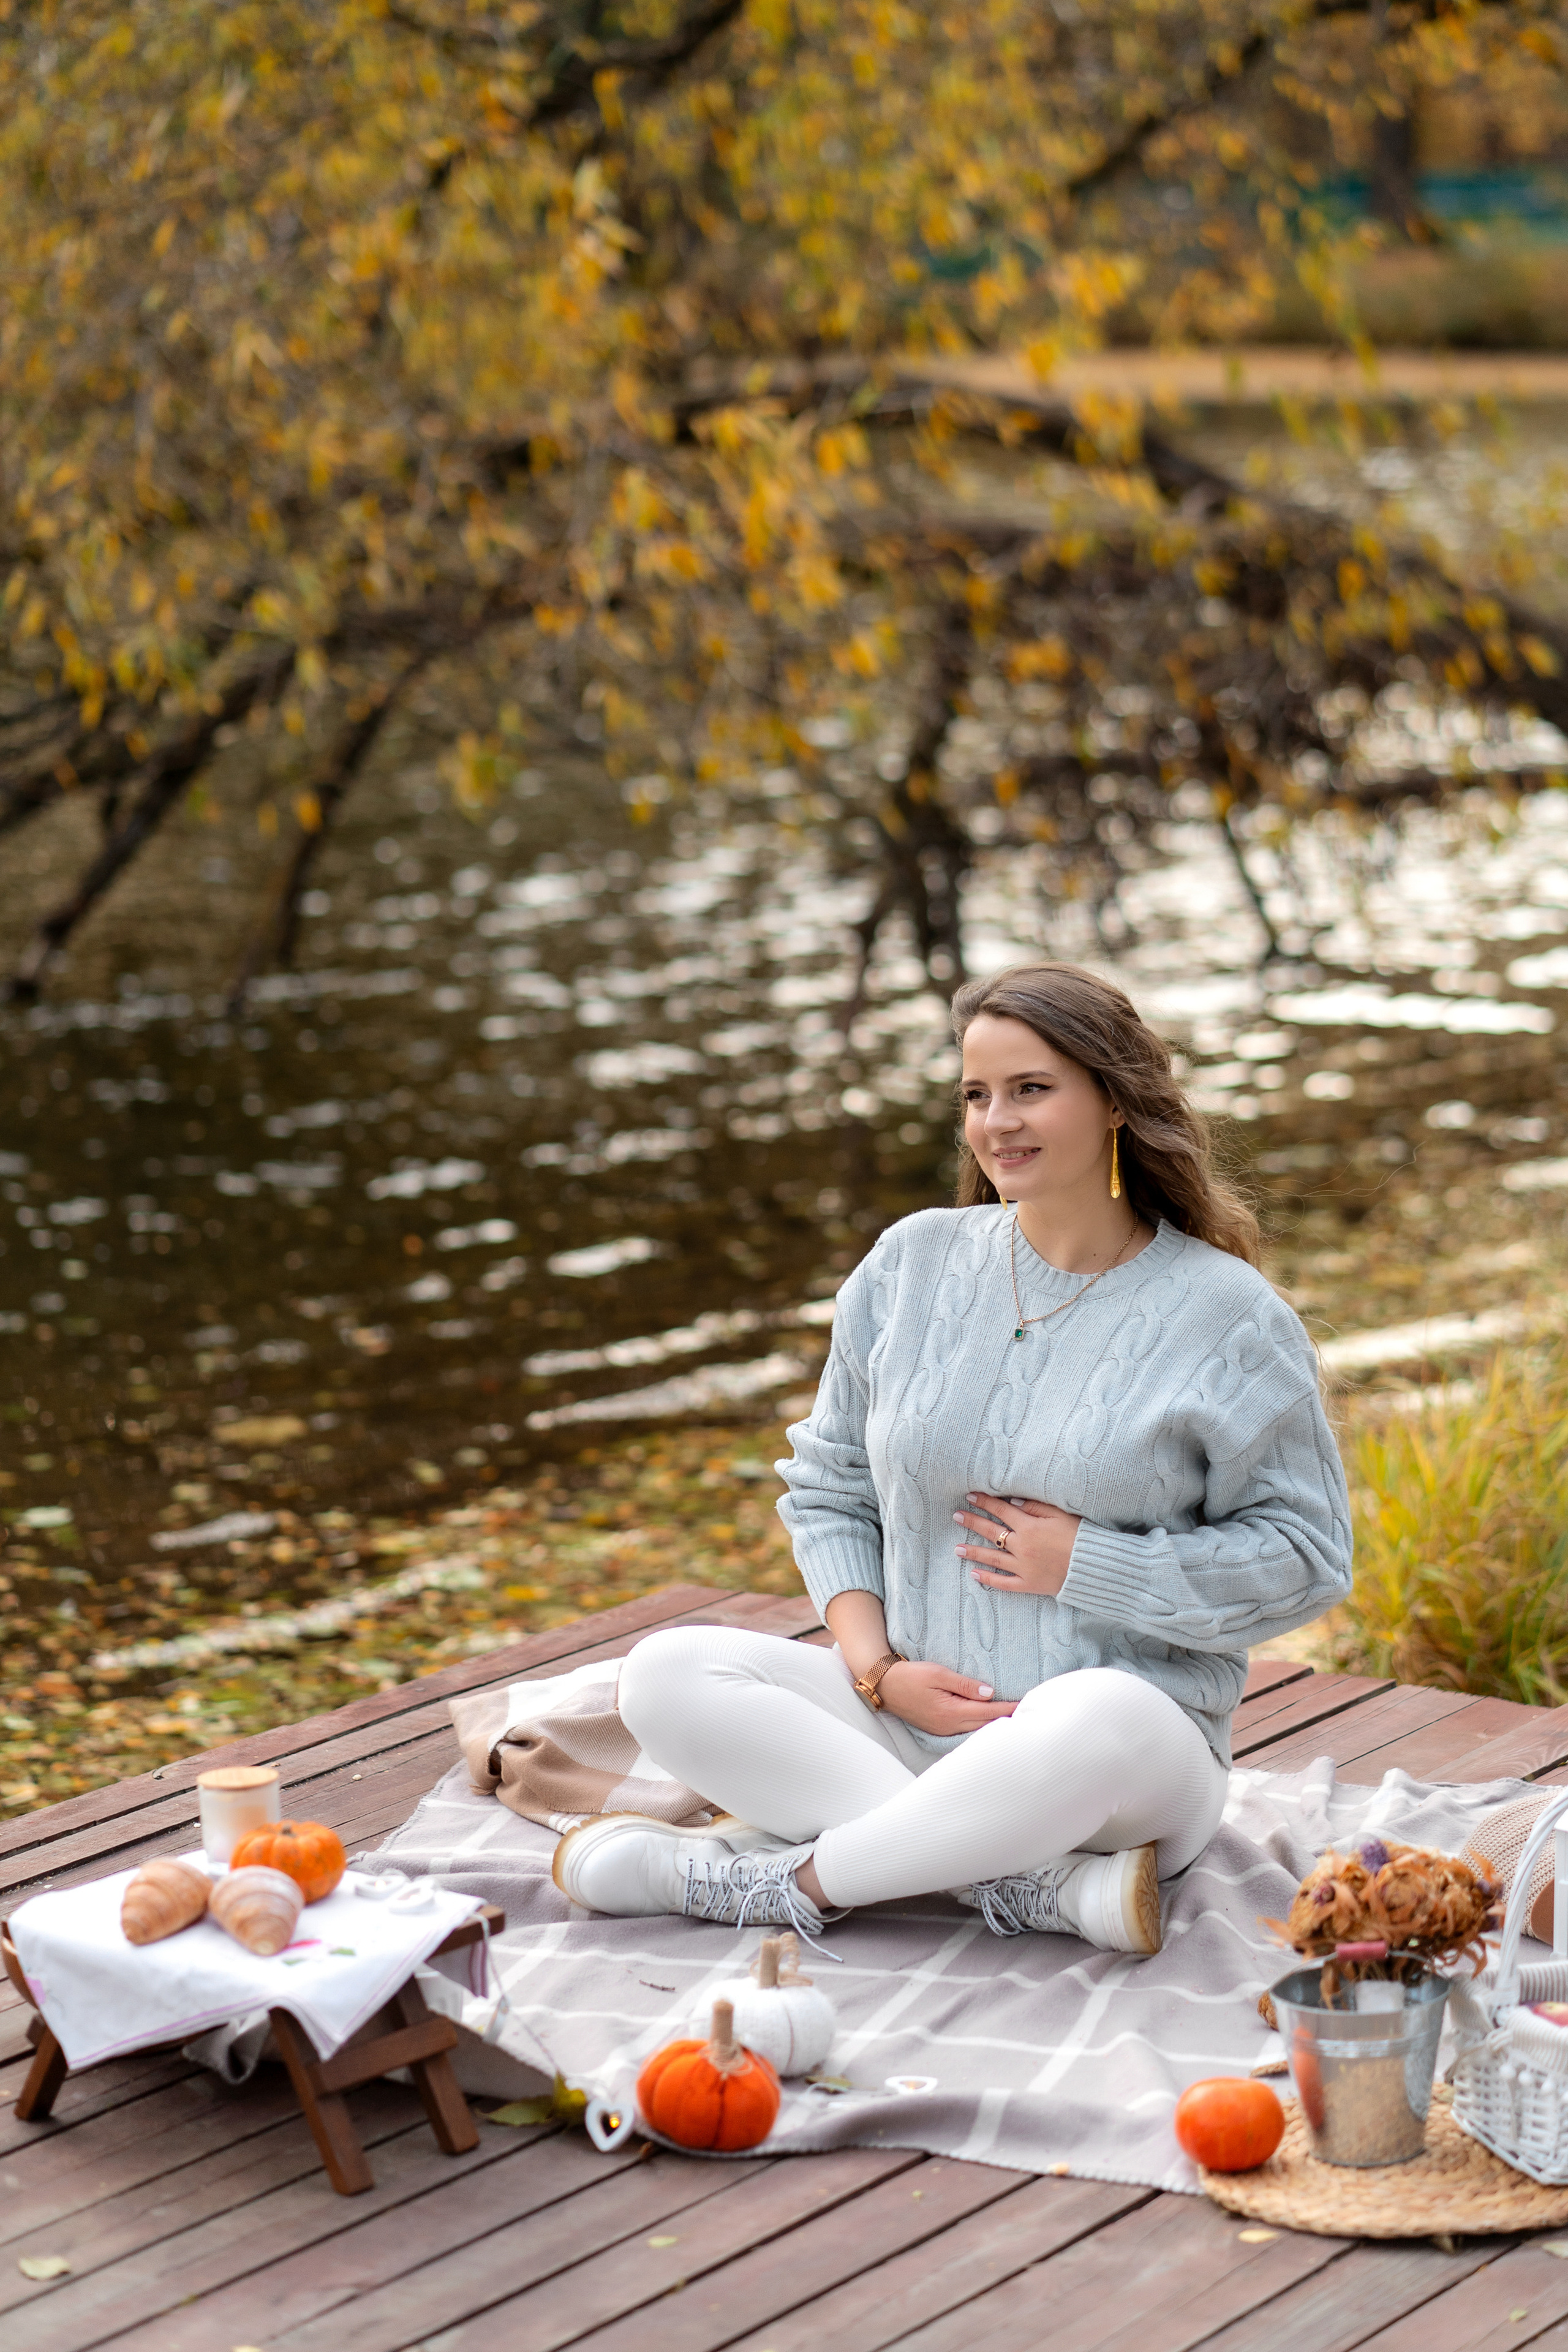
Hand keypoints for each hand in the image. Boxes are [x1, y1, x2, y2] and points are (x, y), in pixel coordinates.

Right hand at [876, 1659, 1016, 1736]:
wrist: (885, 1686)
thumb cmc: (910, 1676)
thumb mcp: (938, 1673)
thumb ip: (965, 1684)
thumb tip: (990, 1692)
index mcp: (950, 1711)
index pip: (987, 1712)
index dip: (1007, 1708)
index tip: (1023, 1704)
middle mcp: (948, 1725)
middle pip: (985, 1725)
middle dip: (1005, 1719)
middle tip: (1025, 1711)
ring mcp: (943, 1730)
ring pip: (976, 1730)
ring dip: (993, 1723)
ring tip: (1011, 1716)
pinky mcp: (939, 1729)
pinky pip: (965, 1730)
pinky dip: (980, 1725)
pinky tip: (987, 1720)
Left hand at [954, 1491, 1080, 1596]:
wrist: (1094, 1567)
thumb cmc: (1080, 1537)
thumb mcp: (1060, 1515)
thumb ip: (1034, 1507)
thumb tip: (1012, 1501)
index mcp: (1029, 1527)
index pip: (1001, 1510)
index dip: (985, 1502)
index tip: (970, 1496)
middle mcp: (1022, 1547)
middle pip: (992, 1532)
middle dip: (972, 1522)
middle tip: (956, 1516)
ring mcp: (1023, 1567)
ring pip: (992, 1558)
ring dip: (973, 1552)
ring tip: (956, 1549)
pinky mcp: (1028, 1584)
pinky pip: (1003, 1583)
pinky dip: (988, 1579)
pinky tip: (974, 1575)